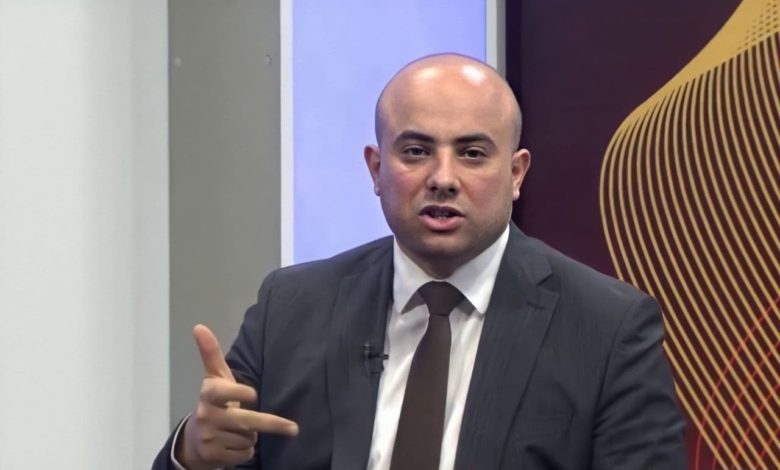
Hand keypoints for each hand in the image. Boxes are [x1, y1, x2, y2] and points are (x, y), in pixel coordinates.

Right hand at [177, 324, 298, 469]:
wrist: (193, 439)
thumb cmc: (214, 402)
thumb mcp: (214, 378)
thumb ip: (210, 353)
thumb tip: (199, 326)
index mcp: (209, 393)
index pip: (223, 393)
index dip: (238, 393)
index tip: (254, 394)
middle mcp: (206, 415)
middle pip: (247, 421)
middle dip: (272, 424)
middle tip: (294, 429)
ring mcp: (208, 437)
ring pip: (248, 439)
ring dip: (251, 437)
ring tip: (239, 430)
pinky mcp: (213, 456)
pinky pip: (244, 454)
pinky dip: (245, 452)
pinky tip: (234, 444)